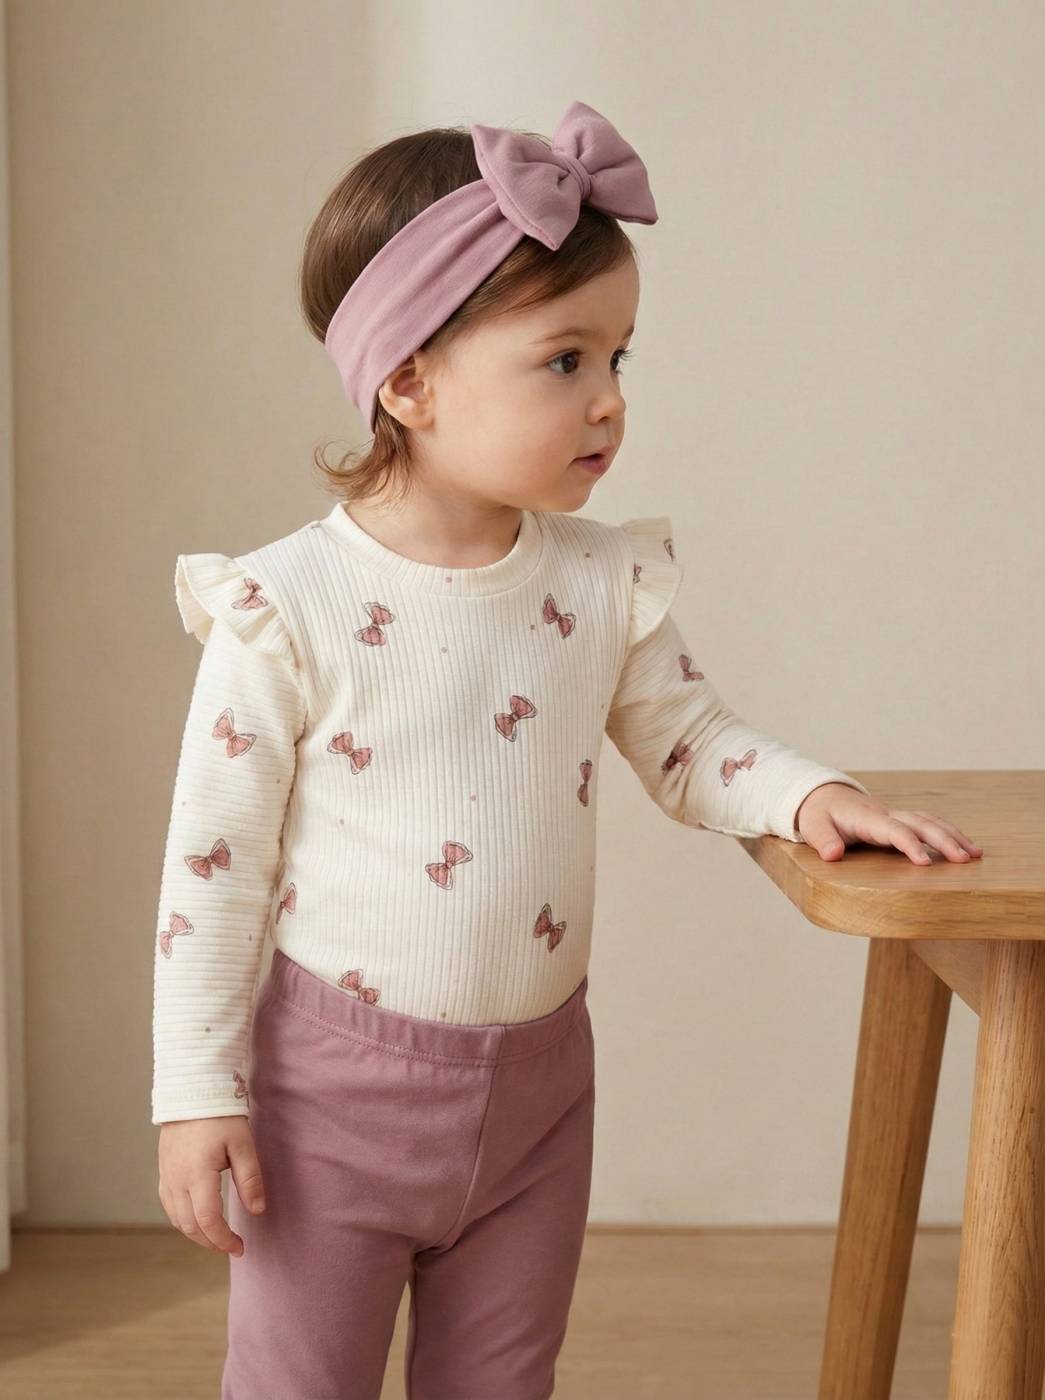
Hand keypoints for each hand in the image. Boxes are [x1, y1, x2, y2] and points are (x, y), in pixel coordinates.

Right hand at [158, 1115, 265, 1255]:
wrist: (192, 1091)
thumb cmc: (221, 1115)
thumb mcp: (242, 1143)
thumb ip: (250, 1178)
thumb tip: (257, 1211)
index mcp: (197, 1174)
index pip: (207, 1221)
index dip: (224, 1240)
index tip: (241, 1248)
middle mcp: (176, 1180)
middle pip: (190, 1226)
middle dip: (211, 1242)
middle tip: (233, 1246)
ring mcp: (167, 1176)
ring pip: (176, 1219)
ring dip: (196, 1234)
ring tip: (218, 1236)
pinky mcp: (164, 1171)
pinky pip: (170, 1206)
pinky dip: (184, 1220)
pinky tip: (199, 1219)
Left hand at [795, 783, 984, 864]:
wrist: (822, 795)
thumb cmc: (818, 815)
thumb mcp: (813, 827)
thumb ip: (823, 840)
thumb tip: (832, 855)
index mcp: (867, 818)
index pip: (894, 830)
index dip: (910, 845)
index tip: (926, 864)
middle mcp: (887, 814)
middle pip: (922, 823)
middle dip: (945, 840)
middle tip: (966, 859)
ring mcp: (895, 815)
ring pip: (930, 821)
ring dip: (954, 835)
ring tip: (976, 854)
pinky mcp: (900, 820)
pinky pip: (928, 823)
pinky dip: (948, 832)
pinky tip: (963, 846)